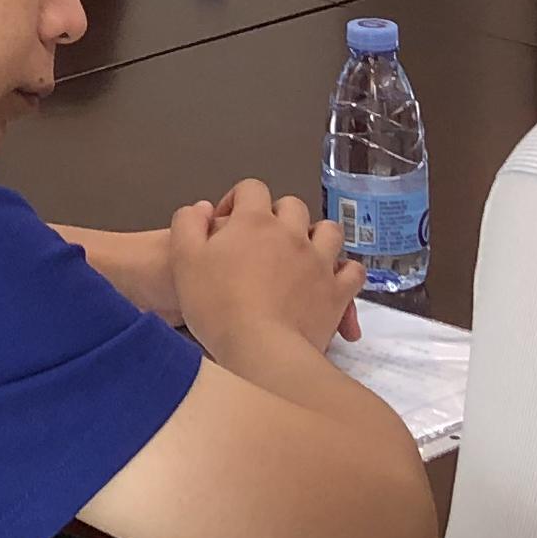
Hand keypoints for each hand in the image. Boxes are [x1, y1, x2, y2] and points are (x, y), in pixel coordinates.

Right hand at [170, 178, 364, 365]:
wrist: (260, 349)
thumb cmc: (219, 307)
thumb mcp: (184, 260)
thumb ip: (188, 224)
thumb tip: (198, 208)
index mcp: (254, 221)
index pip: (251, 189)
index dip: (238, 199)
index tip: (227, 221)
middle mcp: (291, 233)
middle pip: (292, 206)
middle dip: (278, 215)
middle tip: (263, 240)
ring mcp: (318, 261)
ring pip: (329, 230)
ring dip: (316, 235)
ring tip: (301, 252)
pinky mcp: (336, 291)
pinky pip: (352, 270)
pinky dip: (344, 270)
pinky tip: (331, 278)